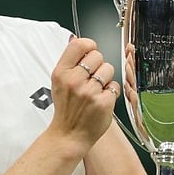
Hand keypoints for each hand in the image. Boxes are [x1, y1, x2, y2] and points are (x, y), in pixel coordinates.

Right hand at [50, 36, 119, 152]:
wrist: (69, 135)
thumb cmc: (66, 109)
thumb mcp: (59, 83)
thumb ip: (69, 62)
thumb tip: (75, 39)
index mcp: (61, 73)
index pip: (79, 45)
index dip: (89, 46)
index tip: (90, 52)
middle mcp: (74, 80)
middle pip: (98, 56)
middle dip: (98, 65)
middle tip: (91, 79)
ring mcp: (89, 91)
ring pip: (108, 69)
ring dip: (106, 79)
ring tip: (96, 90)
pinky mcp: (103, 102)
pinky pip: (115, 86)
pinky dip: (111, 92)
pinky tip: (101, 100)